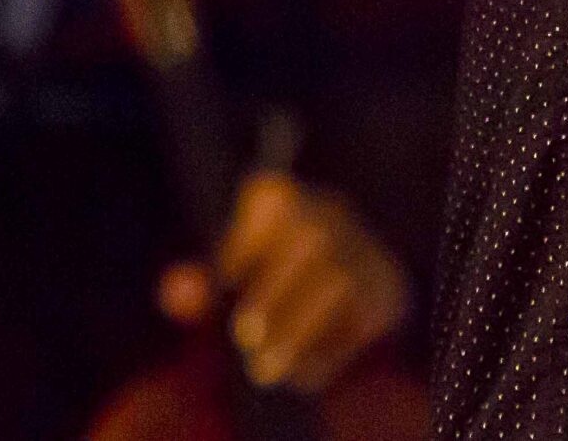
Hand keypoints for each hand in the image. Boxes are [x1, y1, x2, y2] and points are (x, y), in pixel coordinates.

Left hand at [157, 170, 412, 393]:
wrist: (339, 300)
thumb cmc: (263, 284)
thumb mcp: (223, 281)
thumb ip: (197, 287)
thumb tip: (179, 292)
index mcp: (286, 198)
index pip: (271, 196)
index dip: (246, 238)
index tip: (226, 279)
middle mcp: (332, 213)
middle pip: (313, 239)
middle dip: (276, 291)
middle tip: (244, 336)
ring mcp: (366, 251)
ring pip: (340, 281)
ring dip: (300, 328)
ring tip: (265, 368)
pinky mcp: (388, 290)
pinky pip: (364, 316)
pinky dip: (331, 349)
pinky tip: (303, 372)